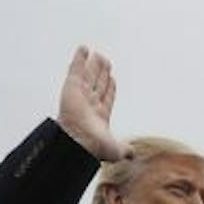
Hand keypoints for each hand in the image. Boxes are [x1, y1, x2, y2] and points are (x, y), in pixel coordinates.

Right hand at [56, 47, 128, 162]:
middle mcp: (89, 104)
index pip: (106, 97)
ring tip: (99, 55)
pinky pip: (76, 69)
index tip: (112, 79)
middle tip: (106, 62)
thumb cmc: (94, 147)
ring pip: (89, 75)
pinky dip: (79, 58)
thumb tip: (132, 154)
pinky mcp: (71, 86)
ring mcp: (80, 94)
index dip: (109, 88)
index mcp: (99, 116)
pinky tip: (84, 49)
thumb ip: (125, 150)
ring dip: (94, 65)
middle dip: (102, 74)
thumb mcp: (115, 150)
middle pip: (97, 84)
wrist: (78, 140)